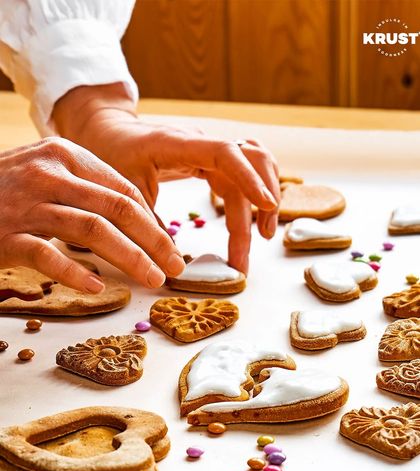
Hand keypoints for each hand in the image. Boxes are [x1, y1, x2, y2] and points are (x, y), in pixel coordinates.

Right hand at [0, 138, 184, 292]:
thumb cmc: (7, 191)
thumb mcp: (48, 176)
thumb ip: (88, 191)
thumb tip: (140, 221)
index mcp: (65, 156)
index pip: (124, 190)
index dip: (154, 222)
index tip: (170, 247)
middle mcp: (49, 174)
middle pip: (118, 209)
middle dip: (154, 241)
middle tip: (175, 268)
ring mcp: (26, 204)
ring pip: (92, 231)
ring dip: (130, 258)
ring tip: (153, 280)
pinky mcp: (5, 235)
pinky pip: (48, 256)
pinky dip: (76, 273)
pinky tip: (99, 288)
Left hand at [53, 84, 279, 272]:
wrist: (110, 132)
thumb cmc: (112, 155)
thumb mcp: (123, 191)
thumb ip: (147, 224)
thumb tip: (171, 264)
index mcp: (178, 144)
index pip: (226, 153)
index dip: (249, 178)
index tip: (267, 205)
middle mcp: (200, 143)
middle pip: (249, 164)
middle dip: (259, 204)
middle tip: (252, 247)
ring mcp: (208, 150)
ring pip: (252, 167)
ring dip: (263, 197)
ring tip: (263, 235)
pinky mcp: (209, 161)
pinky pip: (241, 174)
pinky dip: (251, 194)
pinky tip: (252, 218)